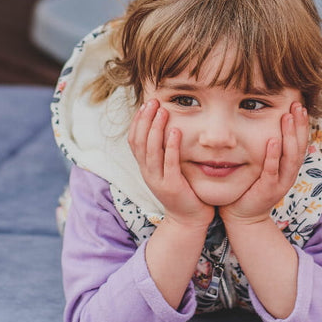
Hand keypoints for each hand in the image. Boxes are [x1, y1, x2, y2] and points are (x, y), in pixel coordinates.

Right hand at [128, 99, 214, 230]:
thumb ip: (163, 152)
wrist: (188, 220)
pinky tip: (176, 131)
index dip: (137, 122)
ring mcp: (158, 180)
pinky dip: (171, 146)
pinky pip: (170, 163)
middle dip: (145, 120)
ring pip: (151, 151)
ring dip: (156, 129)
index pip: (134, 140)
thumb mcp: (167, 169)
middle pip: (140, 142)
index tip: (145, 105)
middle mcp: (147, 172)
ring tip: (162, 111)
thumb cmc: (182, 190)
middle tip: (153, 102)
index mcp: (145, 167)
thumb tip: (165, 127)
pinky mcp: (172, 186)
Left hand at [220, 102, 309, 225]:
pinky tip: (272, 140)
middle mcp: (289, 174)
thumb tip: (267, 123)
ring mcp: (280, 183)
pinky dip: (273, 156)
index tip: (300, 105)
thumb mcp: (264, 165)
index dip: (302, 124)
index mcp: (289, 167)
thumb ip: (269, 149)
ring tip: (287, 117)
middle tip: (298, 105)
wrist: (243, 216)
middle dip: (299, 125)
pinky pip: (272, 171)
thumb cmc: (251, 186)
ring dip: (289, 136)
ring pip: (290, 157)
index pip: (300, 142)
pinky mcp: (268, 190)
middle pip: (299, 146)